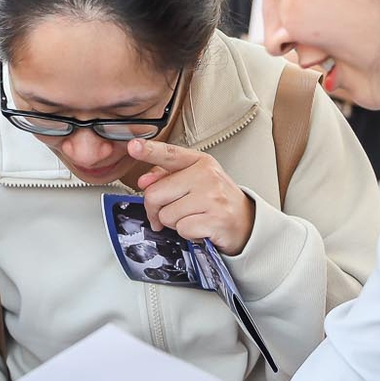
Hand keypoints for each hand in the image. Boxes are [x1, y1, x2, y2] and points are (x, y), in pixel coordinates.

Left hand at [128, 138, 255, 255]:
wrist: (246, 222)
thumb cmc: (216, 200)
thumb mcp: (195, 181)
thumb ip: (167, 177)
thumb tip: (144, 181)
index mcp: (200, 162)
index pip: (169, 154)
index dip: (149, 150)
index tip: (133, 146)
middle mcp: (206, 176)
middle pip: (155, 194)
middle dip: (156, 209)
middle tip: (171, 212)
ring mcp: (212, 197)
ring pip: (166, 215)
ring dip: (174, 223)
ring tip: (192, 218)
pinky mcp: (215, 220)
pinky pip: (181, 229)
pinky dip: (187, 234)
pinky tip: (200, 228)